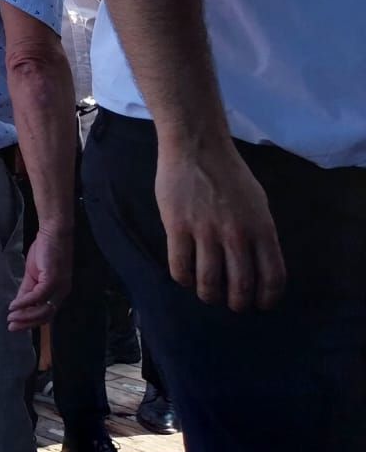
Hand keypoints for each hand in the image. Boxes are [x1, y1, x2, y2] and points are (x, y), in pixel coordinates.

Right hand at [7, 225, 70, 330]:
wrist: (52, 232)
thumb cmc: (45, 251)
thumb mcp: (33, 274)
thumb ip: (27, 290)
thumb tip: (18, 305)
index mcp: (59, 293)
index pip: (46, 314)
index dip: (31, 322)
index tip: (16, 326)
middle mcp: (62, 293)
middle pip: (46, 316)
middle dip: (27, 323)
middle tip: (11, 327)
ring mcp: (59, 287)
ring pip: (43, 310)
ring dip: (25, 316)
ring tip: (11, 318)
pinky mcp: (53, 280)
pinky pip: (38, 296)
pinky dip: (24, 302)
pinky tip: (14, 305)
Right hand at [156, 139, 285, 310]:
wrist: (197, 146)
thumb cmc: (228, 173)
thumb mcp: (258, 202)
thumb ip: (259, 232)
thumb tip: (257, 263)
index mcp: (262, 228)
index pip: (272, 277)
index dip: (267, 298)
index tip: (260, 305)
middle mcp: (237, 234)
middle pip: (241, 285)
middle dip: (236, 302)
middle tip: (231, 304)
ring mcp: (206, 231)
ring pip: (208, 281)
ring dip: (209, 295)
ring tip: (207, 294)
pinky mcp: (178, 226)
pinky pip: (180, 266)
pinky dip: (183, 279)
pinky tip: (184, 276)